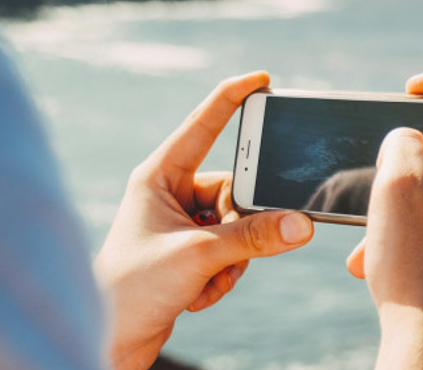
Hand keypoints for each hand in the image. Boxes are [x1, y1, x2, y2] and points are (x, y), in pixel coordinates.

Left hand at [94, 72, 313, 369]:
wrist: (112, 339)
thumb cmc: (133, 287)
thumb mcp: (199, 255)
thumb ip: (254, 237)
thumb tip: (302, 224)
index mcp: (160, 176)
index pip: (203, 126)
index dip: (233, 99)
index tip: (263, 79)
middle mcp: (172, 194)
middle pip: (236, 190)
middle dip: (239, 227)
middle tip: (226, 251)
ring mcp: (183, 224)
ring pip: (238, 225)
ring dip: (232, 259)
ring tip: (203, 280)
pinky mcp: (192, 251)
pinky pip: (232, 250)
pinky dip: (224, 274)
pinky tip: (197, 294)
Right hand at [346, 70, 422, 368]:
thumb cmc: (415, 269)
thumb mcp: (395, 190)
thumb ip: (403, 145)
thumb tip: (410, 137)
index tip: (410, 90)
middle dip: (399, 167)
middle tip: (372, 196)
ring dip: (396, 212)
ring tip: (369, 248)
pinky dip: (409, 237)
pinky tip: (383, 267)